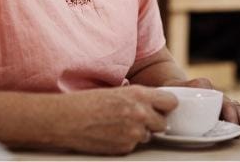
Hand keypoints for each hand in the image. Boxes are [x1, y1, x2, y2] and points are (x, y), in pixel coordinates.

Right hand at [57, 85, 177, 153]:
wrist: (68, 119)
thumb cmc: (88, 103)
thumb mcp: (118, 91)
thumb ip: (138, 98)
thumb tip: (152, 104)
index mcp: (139, 95)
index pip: (170, 102)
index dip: (165, 106)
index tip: (162, 107)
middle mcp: (140, 113)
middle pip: (163, 123)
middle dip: (153, 122)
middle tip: (138, 119)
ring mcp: (134, 133)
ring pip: (148, 136)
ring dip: (139, 133)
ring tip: (119, 126)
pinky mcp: (125, 148)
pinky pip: (134, 147)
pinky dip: (126, 142)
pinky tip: (112, 134)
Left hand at [163, 77, 239, 130]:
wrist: (172, 83)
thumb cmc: (171, 89)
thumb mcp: (170, 89)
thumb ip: (174, 97)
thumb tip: (173, 104)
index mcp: (203, 86)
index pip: (219, 100)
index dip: (227, 111)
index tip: (231, 122)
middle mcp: (213, 91)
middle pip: (229, 104)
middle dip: (237, 116)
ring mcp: (216, 98)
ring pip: (233, 105)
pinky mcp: (218, 104)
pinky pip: (233, 108)